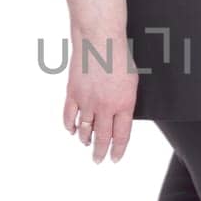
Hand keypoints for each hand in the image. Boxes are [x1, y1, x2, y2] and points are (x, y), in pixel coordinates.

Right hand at [64, 36, 137, 163]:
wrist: (100, 40)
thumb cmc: (119, 56)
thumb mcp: (132, 82)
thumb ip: (125, 102)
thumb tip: (119, 118)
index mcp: (124, 105)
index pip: (121, 136)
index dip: (117, 150)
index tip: (114, 158)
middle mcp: (105, 107)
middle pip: (102, 138)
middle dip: (100, 152)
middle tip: (98, 160)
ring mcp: (87, 101)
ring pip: (84, 130)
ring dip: (85, 139)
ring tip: (86, 143)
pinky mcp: (73, 93)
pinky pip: (69, 116)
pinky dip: (69, 126)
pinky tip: (71, 130)